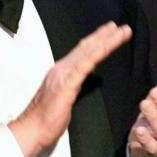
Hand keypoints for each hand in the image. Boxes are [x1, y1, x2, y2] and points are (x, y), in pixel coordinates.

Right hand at [10, 22, 131, 156]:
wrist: (32, 129)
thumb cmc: (48, 118)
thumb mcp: (66, 97)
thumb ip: (75, 85)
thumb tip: (87, 80)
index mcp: (63, 71)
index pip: (83, 51)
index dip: (97, 39)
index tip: (111, 31)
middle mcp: (62, 68)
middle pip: (87, 47)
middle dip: (105, 35)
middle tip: (124, 27)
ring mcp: (63, 74)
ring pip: (88, 52)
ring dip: (107, 41)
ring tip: (122, 32)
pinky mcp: (66, 84)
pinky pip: (83, 66)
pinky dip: (96, 54)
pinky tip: (106, 47)